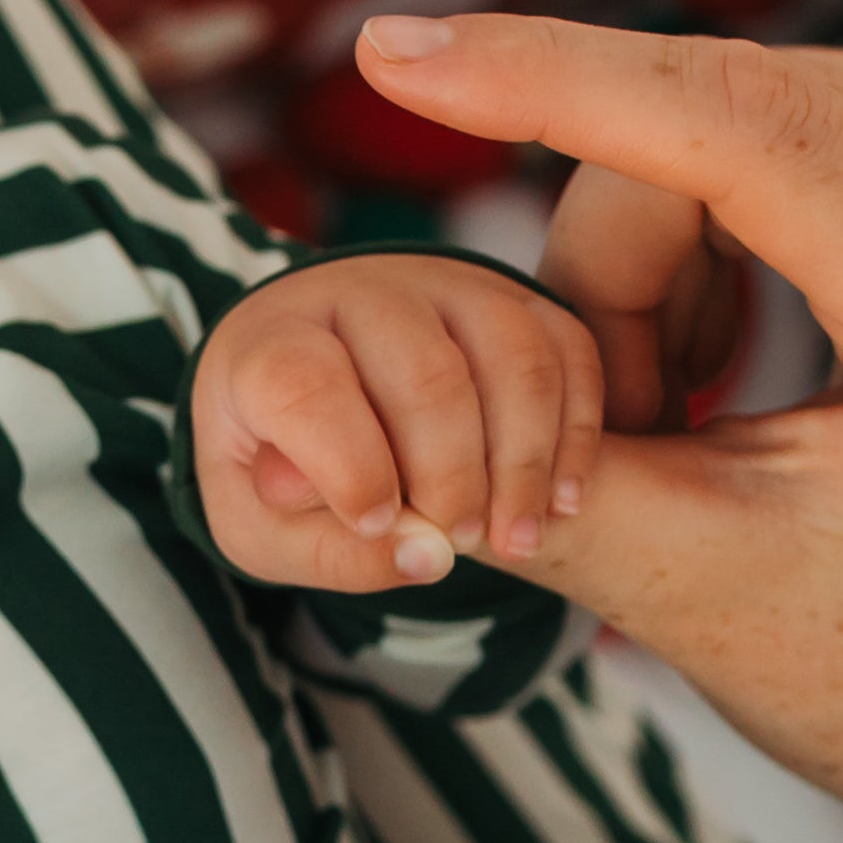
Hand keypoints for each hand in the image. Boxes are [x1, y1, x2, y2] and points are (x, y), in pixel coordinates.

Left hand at [192, 252, 605, 584]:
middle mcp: (357, 293)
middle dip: (454, 478)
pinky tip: (562, 503)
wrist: (319, 397)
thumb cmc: (284, 471)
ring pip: (511, 355)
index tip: (376, 523)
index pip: (305, 386)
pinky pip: (566, 347)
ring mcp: (442, 284)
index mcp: (266, 344)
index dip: (349, 466)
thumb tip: (429, 557)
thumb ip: (333, 552)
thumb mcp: (269, 532)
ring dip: (525, 460)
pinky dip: (576, 431)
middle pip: (427, 375)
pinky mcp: (511, 296)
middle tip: (459, 545)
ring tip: (517, 540)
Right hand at [355, 16, 842, 842]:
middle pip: (715, 123)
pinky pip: (781, 118)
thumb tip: (385, 358)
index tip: (393, 54)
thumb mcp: (688, 586)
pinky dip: (713, 222)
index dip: (552, 80)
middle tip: (618, 424)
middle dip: (610, 263)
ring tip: (689, 402)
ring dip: (659, 249)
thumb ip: (536, 465)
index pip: (742, 123)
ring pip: (732, 112)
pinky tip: (738, 340)